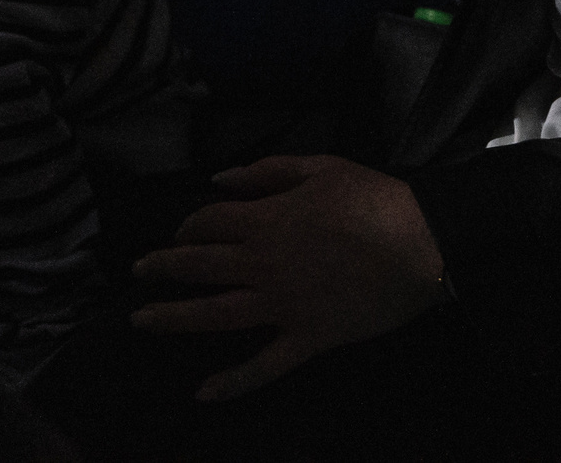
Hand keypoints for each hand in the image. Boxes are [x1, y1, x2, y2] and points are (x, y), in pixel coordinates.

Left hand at [131, 156, 445, 401]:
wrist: (422, 242)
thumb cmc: (374, 199)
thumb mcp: (321, 167)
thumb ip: (266, 172)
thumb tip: (219, 179)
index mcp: (266, 220)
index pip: (209, 222)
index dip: (188, 225)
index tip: (180, 232)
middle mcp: (263, 264)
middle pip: (199, 265)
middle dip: (163, 267)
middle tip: (138, 273)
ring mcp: (282, 305)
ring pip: (216, 314)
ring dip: (174, 318)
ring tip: (142, 321)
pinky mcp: (307, 338)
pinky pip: (265, 365)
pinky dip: (234, 382)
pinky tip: (204, 392)